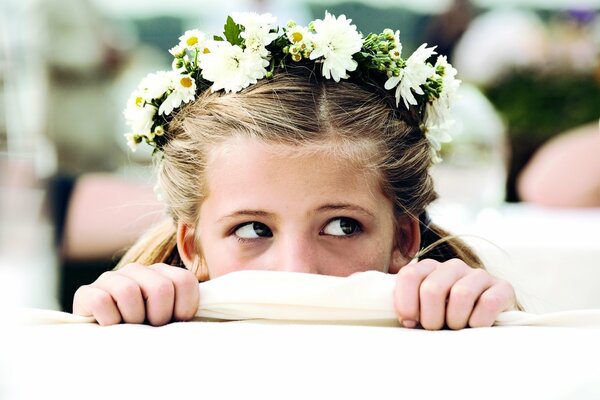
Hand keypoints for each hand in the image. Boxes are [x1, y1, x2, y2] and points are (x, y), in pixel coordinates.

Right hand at [73, 263, 198, 325]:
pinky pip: (102, 301)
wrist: (106, 342)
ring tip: (130, 326)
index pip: (185, 281)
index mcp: (162, 273)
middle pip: (160, 288)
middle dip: (159, 316)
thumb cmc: (146, 331)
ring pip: (129, 292)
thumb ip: (186, 310)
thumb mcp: (171, 320)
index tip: (175, 322)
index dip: (184, 308)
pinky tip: (111, 325)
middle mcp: (137, 270)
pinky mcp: (87, 292)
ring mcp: (111, 278)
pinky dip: (109, 320)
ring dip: (133, 319)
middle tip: (151, 327)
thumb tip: (204, 314)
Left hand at [393, 259, 515, 329]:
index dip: (406, 303)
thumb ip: (410, 308)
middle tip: (435, 328)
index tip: (409, 322)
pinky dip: (479, 321)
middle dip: (431, 318)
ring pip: (461, 294)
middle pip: (432, 289)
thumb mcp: (423, 311)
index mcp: (429, 268)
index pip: (409, 275)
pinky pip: (488, 302)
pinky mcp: (503, 287)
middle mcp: (453, 266)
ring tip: (456, 328)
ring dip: (455, 320)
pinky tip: (475, 325)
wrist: (486, 322)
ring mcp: (479, 275)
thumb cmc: (446, 318)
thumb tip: (405, 319)